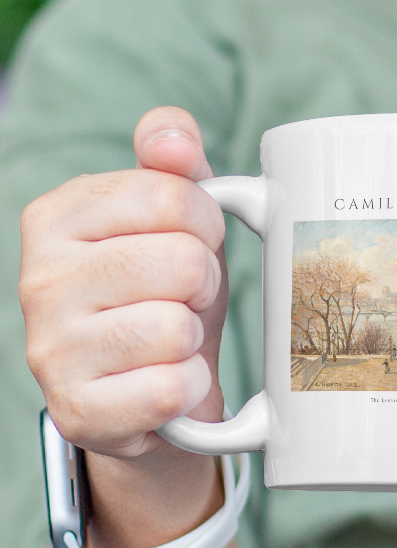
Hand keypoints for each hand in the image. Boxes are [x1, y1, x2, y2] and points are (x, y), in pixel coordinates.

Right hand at [20, 106, 226, 464]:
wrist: (159, 386)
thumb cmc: (169, 291)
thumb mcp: (177, 219)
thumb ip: (175, 164)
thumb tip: (172, 135)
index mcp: (57, 216)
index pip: (172, 195)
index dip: (206, 225)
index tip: (192, 243)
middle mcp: (39, 280)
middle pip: (182, 262)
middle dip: (203, 283)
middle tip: (184, 299)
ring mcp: (50, 351)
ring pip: (176, 328)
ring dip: (194, 337)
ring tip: (173, 340)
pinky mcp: (78, 413)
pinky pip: (172, 389)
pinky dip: (189, 388)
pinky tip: (169, 384)